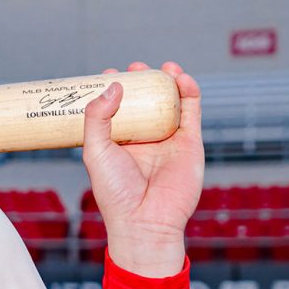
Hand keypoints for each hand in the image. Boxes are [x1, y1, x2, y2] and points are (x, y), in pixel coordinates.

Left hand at [83, 61, 204, 276]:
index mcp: (119, 142)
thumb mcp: (96, 151)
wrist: (146, 220)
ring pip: (171, 103)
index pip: (117, 109)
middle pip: (145, 101)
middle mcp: (144, 139)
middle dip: (142, 81)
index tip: (109, 73)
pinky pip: (192, 112)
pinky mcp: (190, 144)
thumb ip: (97, 117)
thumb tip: (114, 85)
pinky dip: (190, 92)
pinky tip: (181, 78)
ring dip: (168, 81)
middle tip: (135, 68)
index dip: (114, 89)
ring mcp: (168, 140)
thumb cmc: (115, 192)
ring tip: (161, 68)